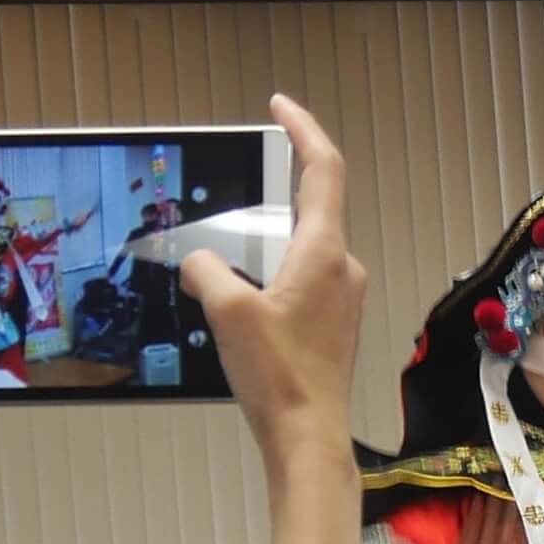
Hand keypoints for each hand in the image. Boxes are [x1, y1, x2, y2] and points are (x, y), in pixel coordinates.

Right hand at [186, 95, 366, 543]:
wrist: (309, 437)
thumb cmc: (281, 379)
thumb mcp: (226, 313)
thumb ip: (207, 271)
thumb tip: (200, 262)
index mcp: (325, 251)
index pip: (323, 169)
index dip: (303, 129)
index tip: (281, 106)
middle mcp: (343, 267)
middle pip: (313, 205)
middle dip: (277, 186)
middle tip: (244, 173)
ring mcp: (342, 296)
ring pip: (304, 246)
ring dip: (268, 239)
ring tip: (227, 250)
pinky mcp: (333, 323)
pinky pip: (302, 279)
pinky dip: (271, 272)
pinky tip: (241, 295)